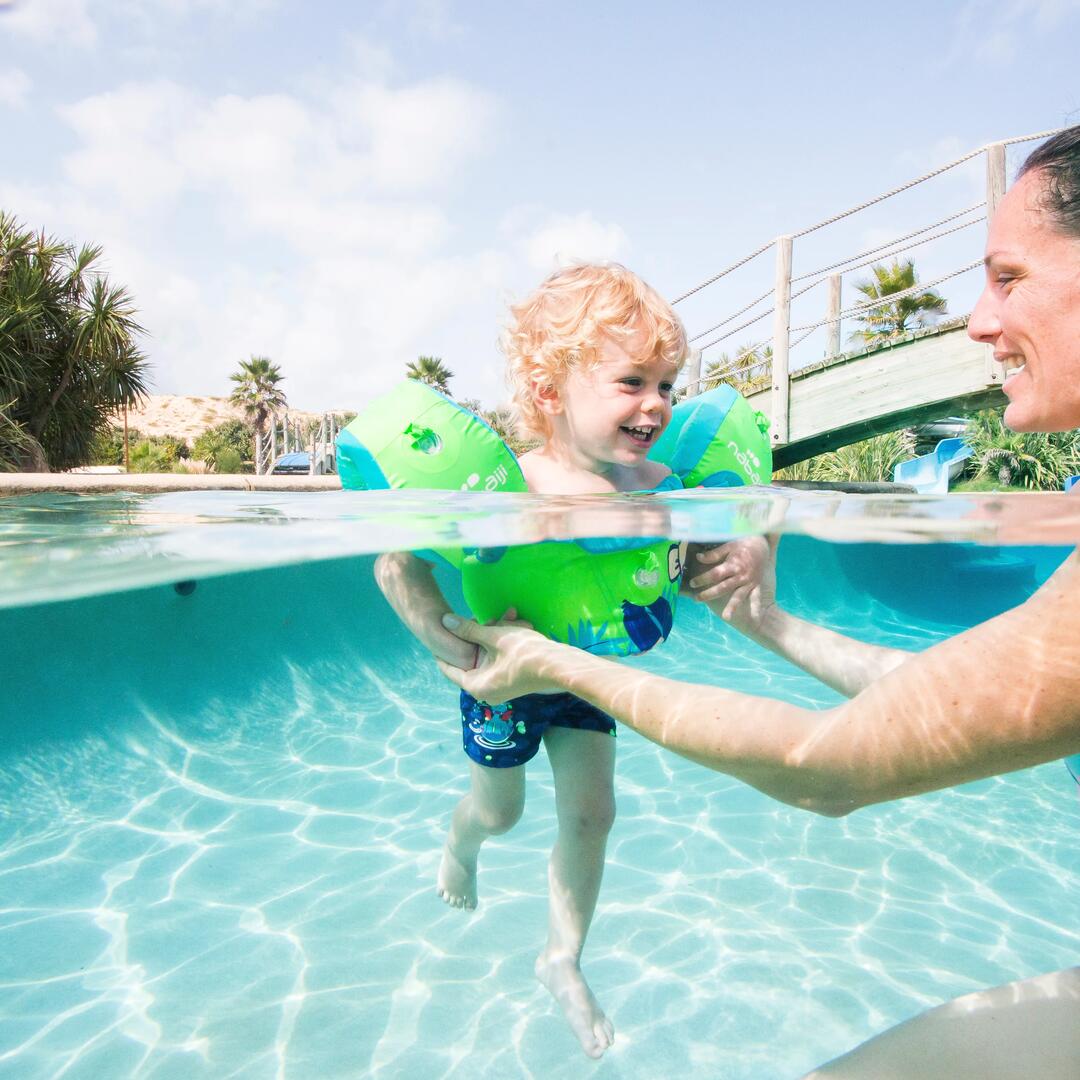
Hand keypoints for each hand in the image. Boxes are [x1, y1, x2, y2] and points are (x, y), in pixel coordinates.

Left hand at [436, 613, 564, 699]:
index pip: (450, 668)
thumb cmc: (524, 653)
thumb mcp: (493, 637)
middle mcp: (486, 691)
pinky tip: (515, 621)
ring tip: (507, 615)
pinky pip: (501, 658)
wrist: (559, 665)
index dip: (443, 649)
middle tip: (479, 616)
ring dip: (496, 634)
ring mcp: (500, 687)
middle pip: (472, 658)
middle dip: (478, 634)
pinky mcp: (512, 679)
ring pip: (489, 655)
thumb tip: (445, 621)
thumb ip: (468, 630)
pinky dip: (505, 642)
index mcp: (476, 686)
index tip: (438, 634)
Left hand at [687, 535, 775, 624]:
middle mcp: (741, 575)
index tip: (692, 584)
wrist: (762, 544)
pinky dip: (756, 606)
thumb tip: (698, 558)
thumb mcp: (728, 545)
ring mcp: (749, 582)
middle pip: (723, 587)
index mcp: (733, 565)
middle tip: (696, 599)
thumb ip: (714, 554)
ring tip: (726, 617)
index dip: (702, 579)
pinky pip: (756, 597)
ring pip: (739, 596)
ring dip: (732, 606)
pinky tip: (755, 616)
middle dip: (709, 594)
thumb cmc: (742, 544)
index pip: (715, 575)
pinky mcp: (756, 585)